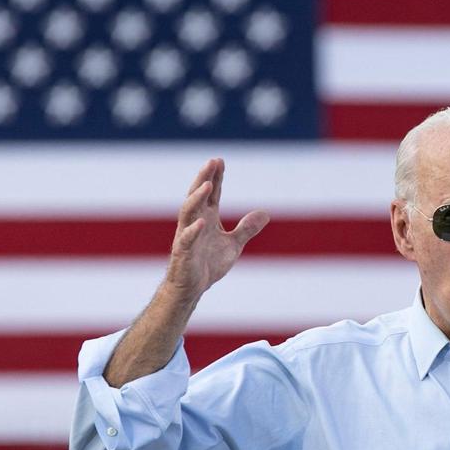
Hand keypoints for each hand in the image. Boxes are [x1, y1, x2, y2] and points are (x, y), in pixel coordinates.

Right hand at [165, 158, 269, 302]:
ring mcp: (187, 236)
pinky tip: (203, 222)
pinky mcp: (183, 253)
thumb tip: (265, 213)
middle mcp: (195, 223)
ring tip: (206, 184)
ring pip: (188, 212)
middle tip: (212, 162)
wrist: (192, 288)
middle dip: (204, 178)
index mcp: (207, 218)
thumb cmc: (208, 264)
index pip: (211, 194)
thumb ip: (247, 228)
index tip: (220, 160)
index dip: (215, 178)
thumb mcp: (234, 244)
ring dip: (197, 198)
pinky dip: (194, 231)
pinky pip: (187, 240)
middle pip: (198, 196)